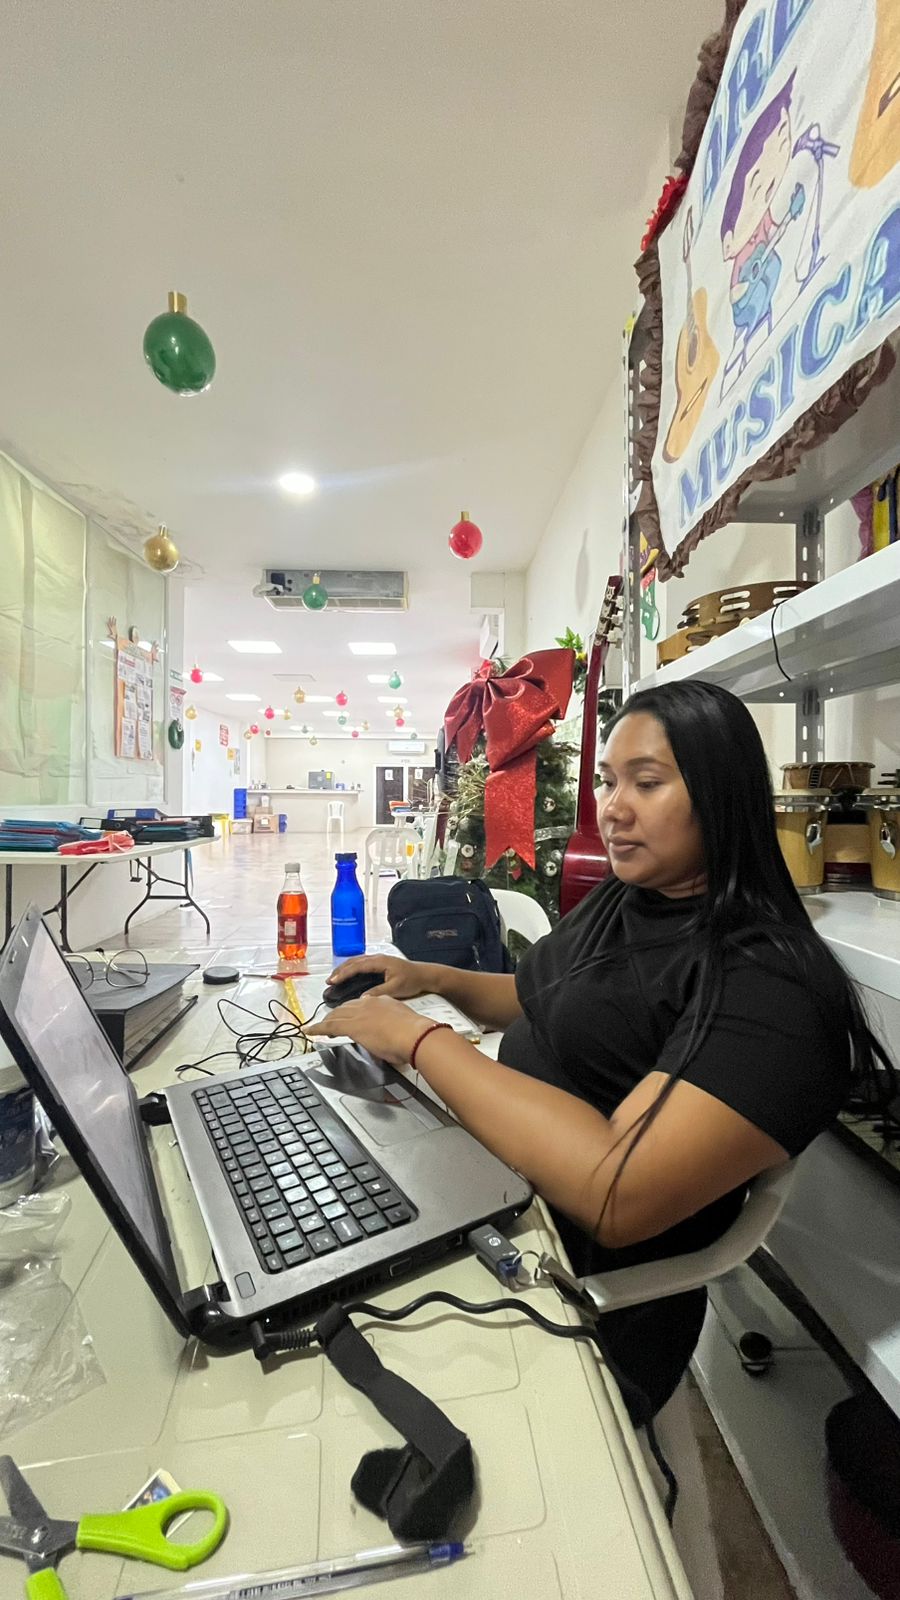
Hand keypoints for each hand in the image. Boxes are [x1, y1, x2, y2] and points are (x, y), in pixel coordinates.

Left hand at [304, 995, 430, 1066]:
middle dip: (336, 1014)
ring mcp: (359, 1013)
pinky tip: (311, 1032)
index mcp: (383, 1001)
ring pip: (336, 1015)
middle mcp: (369, 1003)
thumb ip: (392, 1028)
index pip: (361, 1004)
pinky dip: (318, 1029)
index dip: (352, 1010)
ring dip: (326, 1021)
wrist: (415, 1035)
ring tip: (319, 1027)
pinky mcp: (352, 1026)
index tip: (350, 1016)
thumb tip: (389, 1039)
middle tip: (329, 1021)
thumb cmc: (415, 1034)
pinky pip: (329, 1026)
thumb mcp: (403, 1024)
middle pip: (345, 1007)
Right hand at [327, 954, 436, 1000]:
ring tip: (335, 978)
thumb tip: (362, 998)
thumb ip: (379, 992)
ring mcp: (378, 960)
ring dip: (345, 969)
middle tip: (329, 980)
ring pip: (356, 962)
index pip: (356, 966)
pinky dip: (352, 969)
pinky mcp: (380, 964)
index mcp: (379, 961)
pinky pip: (361, 964)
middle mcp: (377, 958)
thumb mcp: (396, 988)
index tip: (333, 981)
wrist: (425, 975)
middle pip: (353, 962)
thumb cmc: (413, 979)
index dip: (343, 974)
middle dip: (340, 970)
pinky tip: (348, 975)